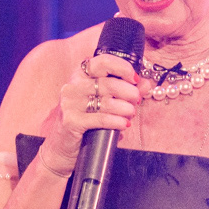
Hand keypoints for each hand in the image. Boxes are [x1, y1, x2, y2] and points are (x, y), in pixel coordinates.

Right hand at [39, 53, 150, 174]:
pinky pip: (101, 119)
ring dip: (125, 109)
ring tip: (131, 114)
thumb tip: (146, 84)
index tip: (135, 79)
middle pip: (108, 83)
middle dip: (129, 92)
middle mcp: (72, 86)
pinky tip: (124, 125)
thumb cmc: (85, 121)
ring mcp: (70, 103)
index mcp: (80, 75)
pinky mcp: (70, 120)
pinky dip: (117, 122)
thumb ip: (125, 91)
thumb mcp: (103, 102)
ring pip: (106, 102)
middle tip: (137, 100)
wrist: (61, 147)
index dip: (122, 68)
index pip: (102, 61)